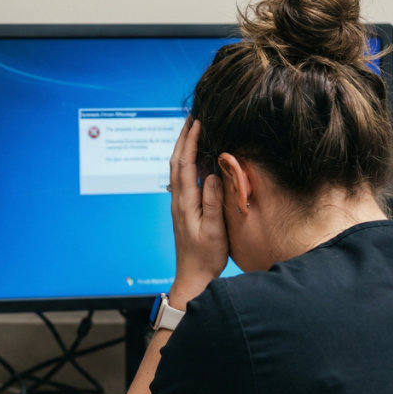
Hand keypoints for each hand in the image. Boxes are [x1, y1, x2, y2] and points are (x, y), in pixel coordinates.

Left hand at [168, 119, 227, 306]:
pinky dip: (188, 162)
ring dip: (184, 148)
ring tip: (192, 131)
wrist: (193, 276)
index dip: (190, 141)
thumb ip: (213, 203)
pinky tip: (196, 158)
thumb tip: (212, 175)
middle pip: (177, 161)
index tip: (197, 121)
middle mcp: (179, 200)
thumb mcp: (215, 230)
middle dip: (183, 138)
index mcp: (186, 202)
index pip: (186, 163)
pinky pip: (184, 179)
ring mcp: (180, 204)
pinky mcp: (184, 208)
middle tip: (192, 117)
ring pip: (178, 169)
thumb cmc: (206, 256)